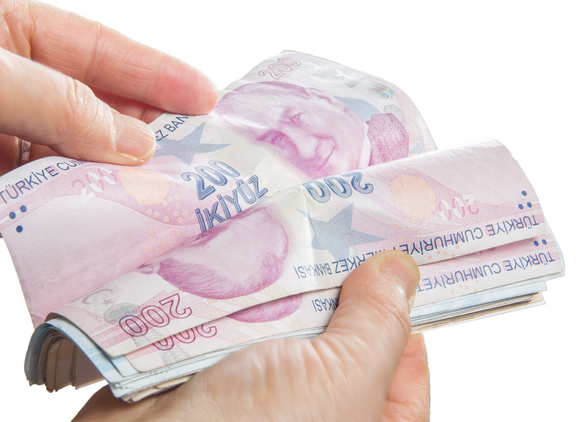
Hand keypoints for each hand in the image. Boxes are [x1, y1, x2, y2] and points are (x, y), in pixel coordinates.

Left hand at [0, 0, 216, 240]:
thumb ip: (61, 105)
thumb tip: (134, 142)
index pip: (92, 48)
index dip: (153, 73)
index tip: (202, 96)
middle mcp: (2, 85)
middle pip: (93, 109)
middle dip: (144, 130)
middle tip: (195, 151)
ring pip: (75, 164)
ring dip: (117, 180)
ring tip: (166, 191)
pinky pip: (44, 210)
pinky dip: (80, 218)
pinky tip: (115, 219)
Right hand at [74, 251, 429, 421]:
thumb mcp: (342, 381)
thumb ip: (378, 326)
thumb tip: (400, 273)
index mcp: (362, 418)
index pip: (406, 363)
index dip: (406, 309)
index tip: (398, 253)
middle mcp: (315, 401)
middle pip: (342, 326)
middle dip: (338, 280)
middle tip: (341, 220)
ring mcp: (263, 378)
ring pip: (287, 312)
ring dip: (284, 275)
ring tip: (294, 220)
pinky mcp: (216, 356)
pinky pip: (238, 309)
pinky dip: (240, 281)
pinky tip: (245, 246)